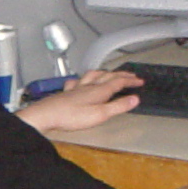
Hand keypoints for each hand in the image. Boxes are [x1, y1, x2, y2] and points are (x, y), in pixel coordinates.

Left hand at [16, 68, 141, 134]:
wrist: (47, 115)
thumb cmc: (72, 116)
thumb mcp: (101, 114)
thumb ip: (118, 106)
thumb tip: (135, 99)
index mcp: (99, 90)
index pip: (119, 82)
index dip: (131, 80)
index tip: (140, 81)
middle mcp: (89, 86)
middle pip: (108, 76)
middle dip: (121, 74)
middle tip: (130, 75)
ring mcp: (77, 88)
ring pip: (93, 75)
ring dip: (104, 73)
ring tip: (109, 73)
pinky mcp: (67, 93)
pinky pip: (77, 81)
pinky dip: (83, 79)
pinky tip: (80, 81)